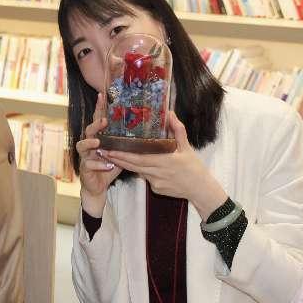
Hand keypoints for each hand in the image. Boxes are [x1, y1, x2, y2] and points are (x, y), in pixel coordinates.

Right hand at [75, 93, 122, 215]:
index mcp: (100, 136)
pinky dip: (98, 165)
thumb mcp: (123, 149)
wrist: (99, 185)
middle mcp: (90, 143)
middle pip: (89, 129)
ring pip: (82, 146)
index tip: (102, 95)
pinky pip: (89, 165)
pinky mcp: (85, 169)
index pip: (99, 119)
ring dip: (90, 143)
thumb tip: (151, 125)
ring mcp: (85, 156)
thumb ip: (131, 138)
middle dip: (95, 124)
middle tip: (104, 121)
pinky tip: (108, 165)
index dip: (99, 107)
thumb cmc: (112, 164)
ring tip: (99, 143)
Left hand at [104, 111, 227, 219]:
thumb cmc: (194, 166)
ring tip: (110, 156)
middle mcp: (156, 173)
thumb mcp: (187, 146)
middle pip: (132, 166)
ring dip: (123, 164)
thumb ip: (178, 130)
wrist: (200, 188)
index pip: (138, 158)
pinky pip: (145, 177)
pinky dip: (137, 170)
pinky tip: (131, 164)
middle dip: (117, 158)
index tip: (111, 148)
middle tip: (103, 151)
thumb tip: (170, 113)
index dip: (123, 154)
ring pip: (136, 171)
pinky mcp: (155, 189)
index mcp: (164, 161)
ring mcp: (154, 182)